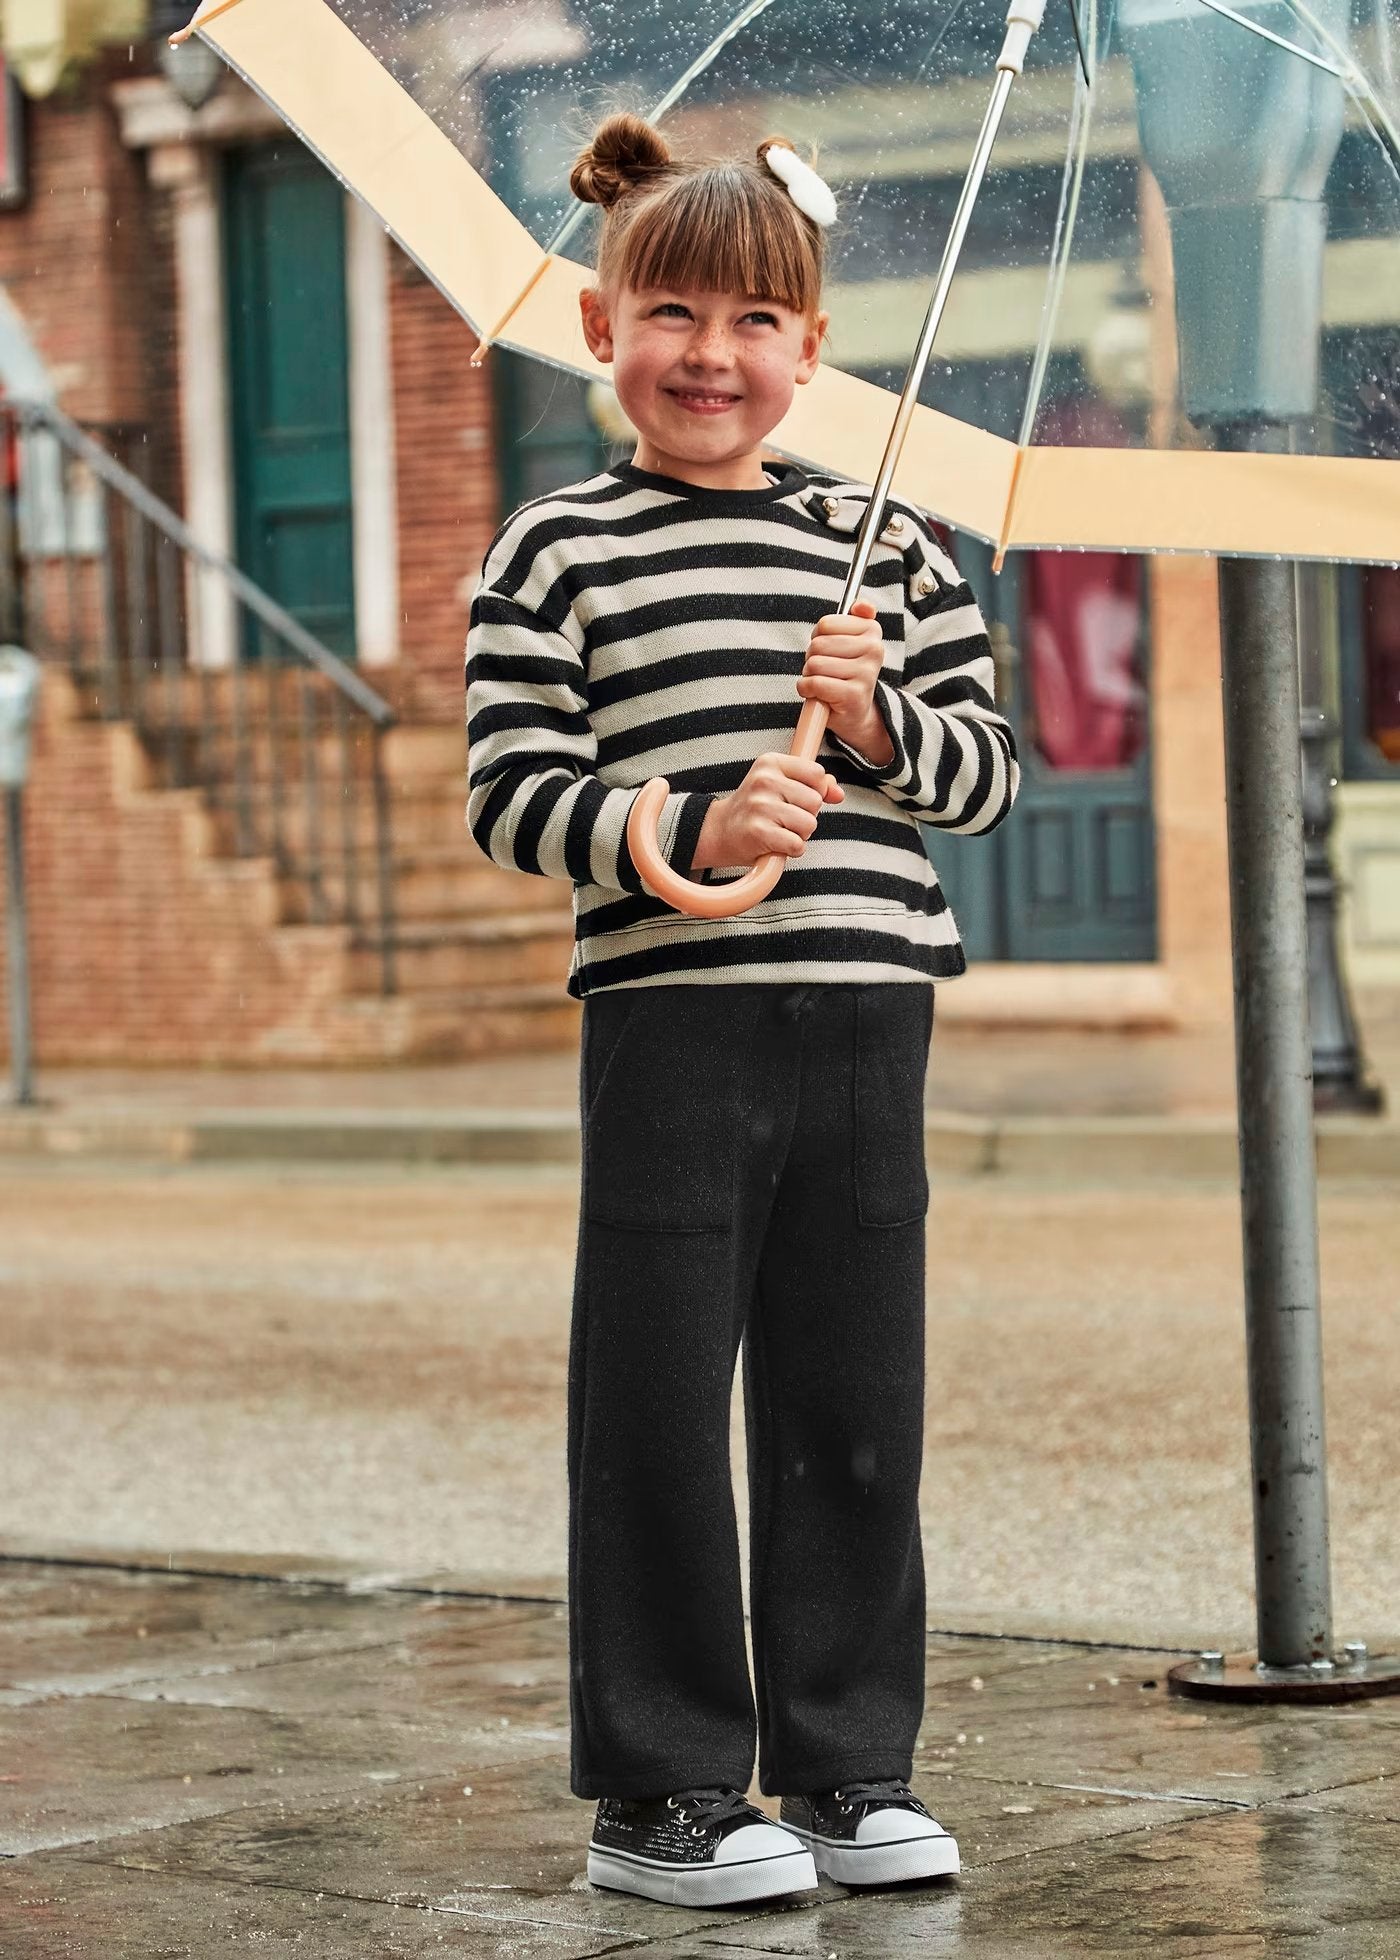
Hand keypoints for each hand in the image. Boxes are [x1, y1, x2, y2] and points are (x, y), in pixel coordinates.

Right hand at [693, 753, 844, 868]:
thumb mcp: (781, 786)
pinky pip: (797, 844)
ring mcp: (760, 806)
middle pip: (815, 801)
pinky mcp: (759, 832)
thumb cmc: (756, 809)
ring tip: (779, 830)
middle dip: (807, 815)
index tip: (795, 799)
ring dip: (800, 834)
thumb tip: (838, 793)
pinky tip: (776, 844)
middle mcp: (764, 781)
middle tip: (783, 818)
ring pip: (809, 824)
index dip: (815, 791)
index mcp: (770, 763)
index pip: (817, 773)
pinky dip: (792, 850)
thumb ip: (814, 785)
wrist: (719, 832)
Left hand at [796, 598, 890, 757]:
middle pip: (818, 644)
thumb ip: (855, 616)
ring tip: (824, 682)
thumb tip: (862, 604)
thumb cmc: (845, 672)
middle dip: (812, 658)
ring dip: (809, 675)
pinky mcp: (854, 695)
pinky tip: (818, 695)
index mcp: (872, 630)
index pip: (825, 624)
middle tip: (825, 670)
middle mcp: (874, 649)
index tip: (829, 649)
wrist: (855, 712)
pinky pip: (815, 683)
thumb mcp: (850, 639)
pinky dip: (807, 690)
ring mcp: (866, 673)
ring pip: (815, 664)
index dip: (818, 637)